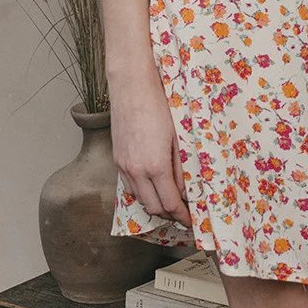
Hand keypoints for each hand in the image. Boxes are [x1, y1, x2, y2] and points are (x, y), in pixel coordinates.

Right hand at [111, 74, 192, 228]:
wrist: (132, 88)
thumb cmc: (160, 107)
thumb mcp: (179, 138)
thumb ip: (182, 167)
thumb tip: (186, 190)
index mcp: (155, 166)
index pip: (170, 203)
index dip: (182, 215)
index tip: (191, 220)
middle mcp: (136, 171)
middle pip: (153, 207)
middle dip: (169, 214)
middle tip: (183, 213)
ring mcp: (123, 166)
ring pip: (139, 198)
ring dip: (154, 204)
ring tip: (169, 201)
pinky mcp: (116, 159)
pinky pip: (129, 186)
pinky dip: (142, 192)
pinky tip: (152, 186)